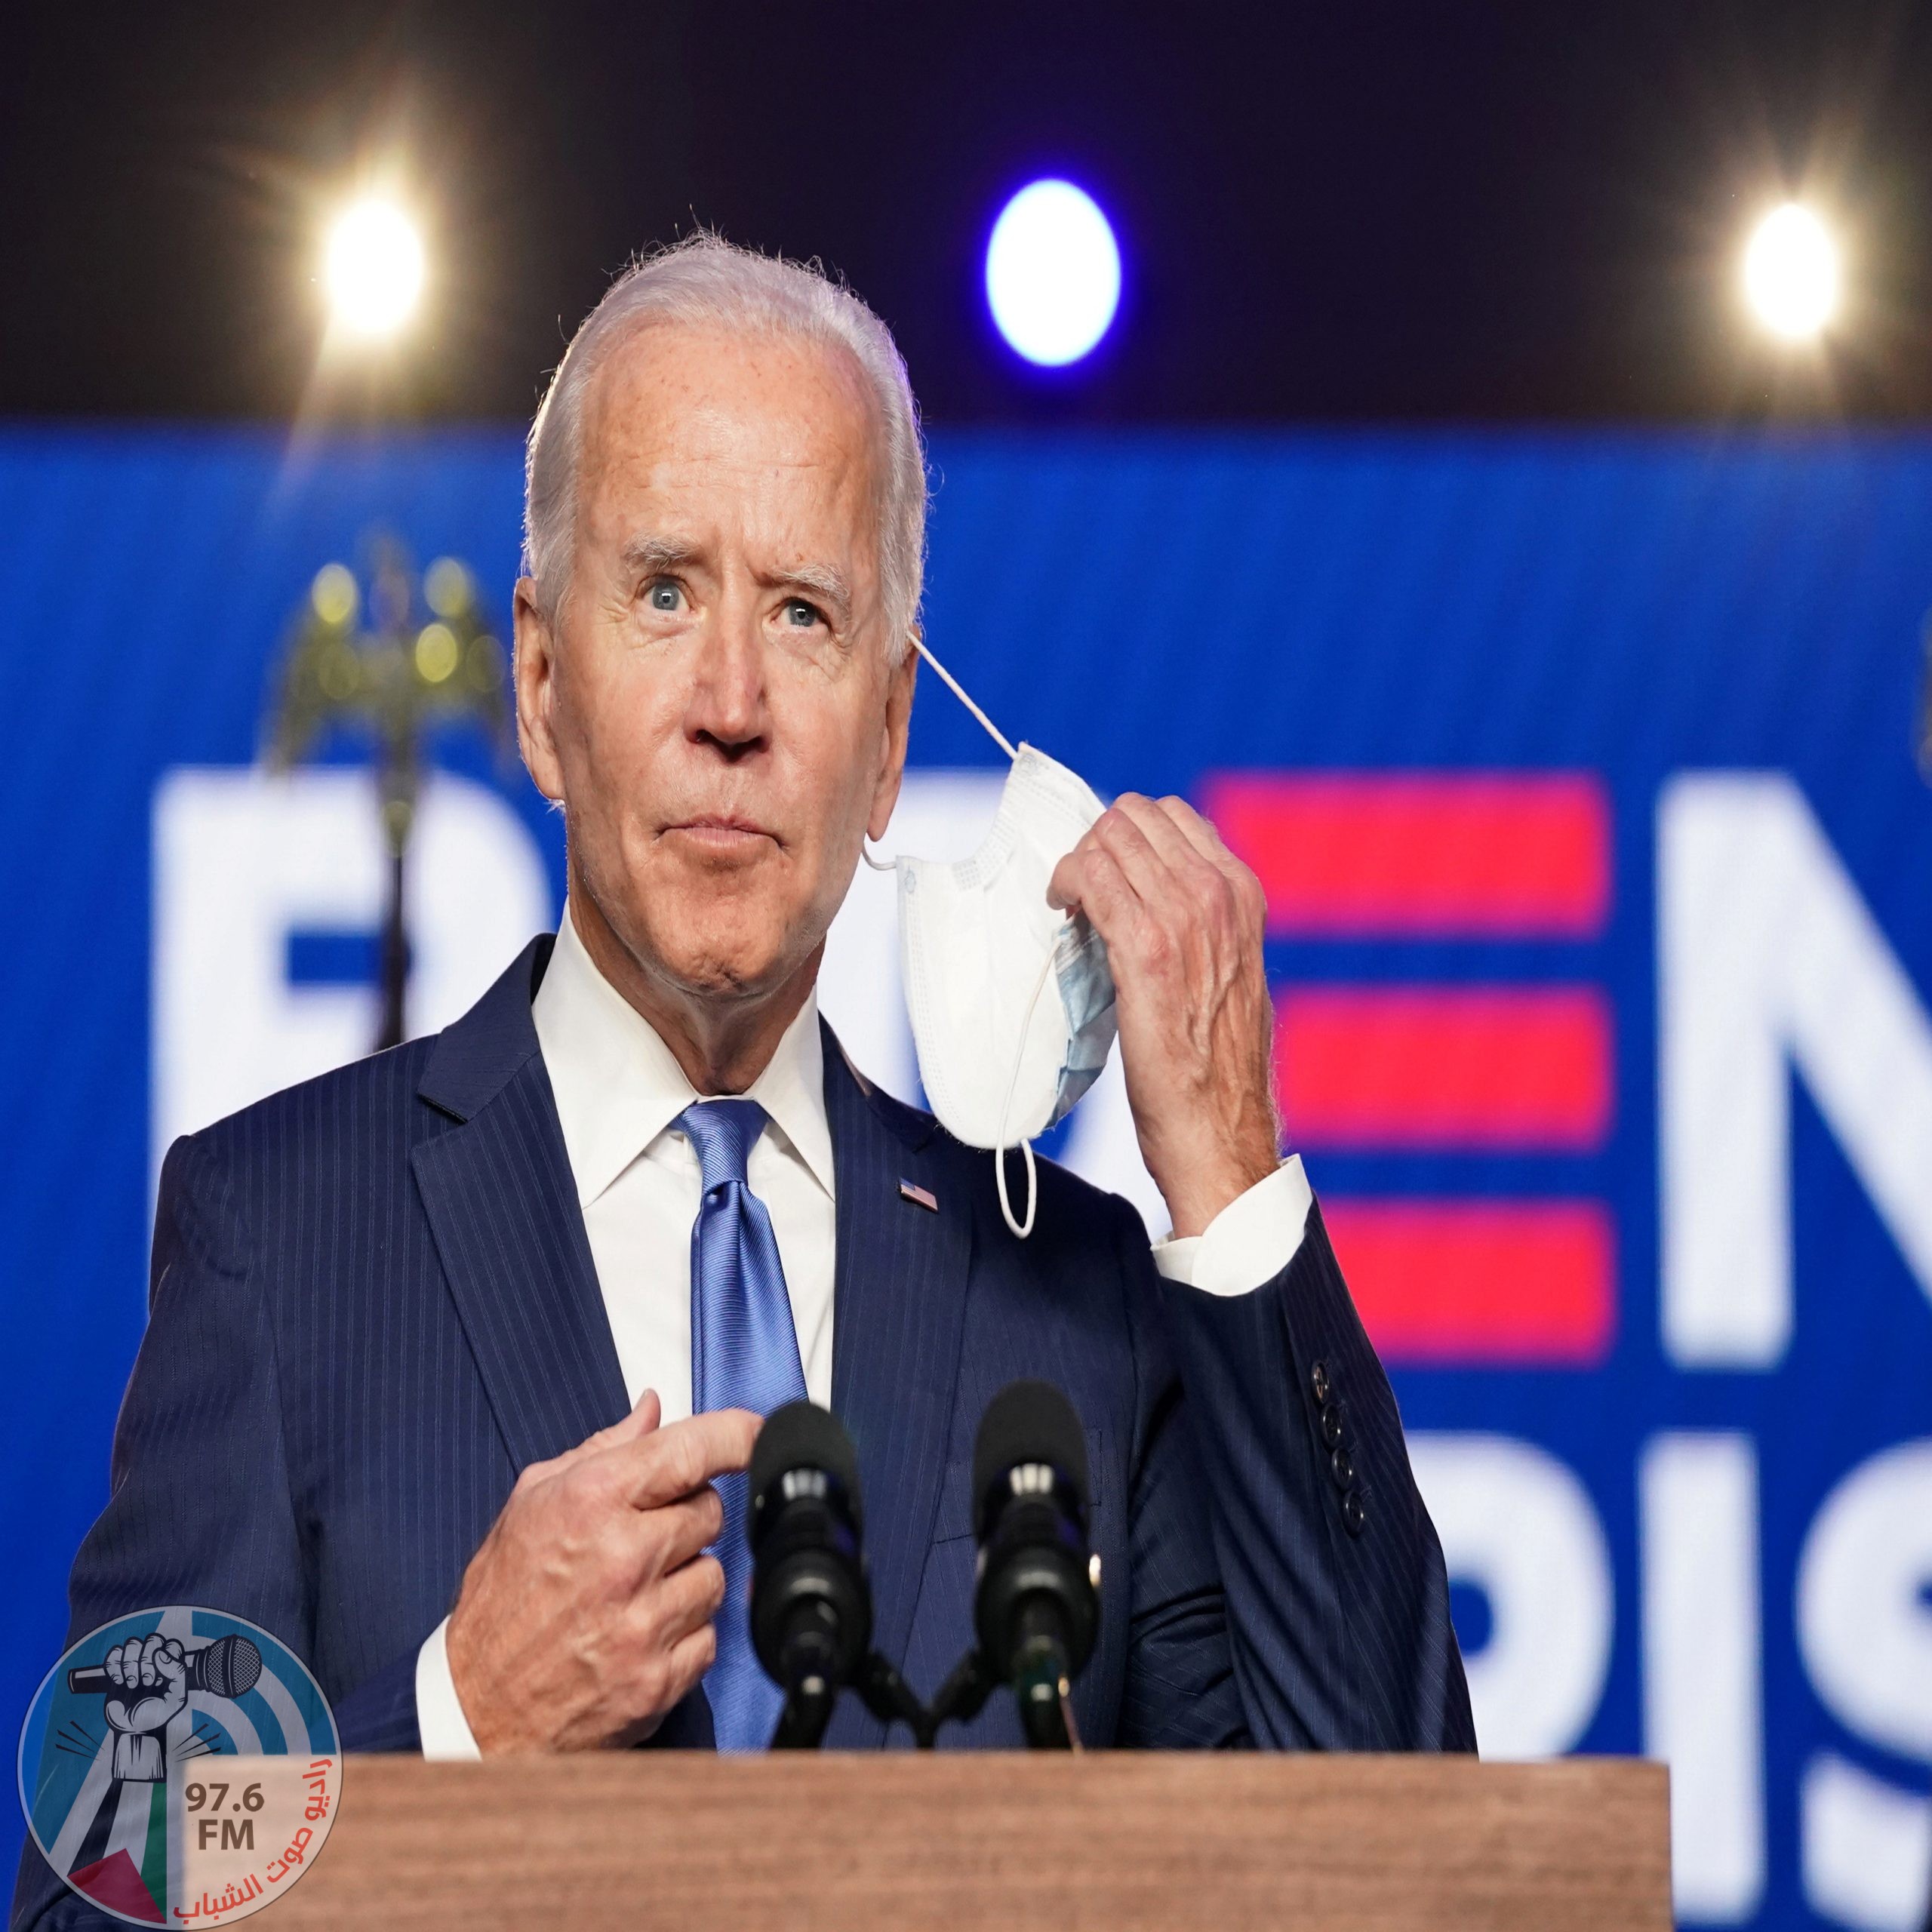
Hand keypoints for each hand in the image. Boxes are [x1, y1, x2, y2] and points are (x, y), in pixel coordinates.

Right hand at [102, 1634, 187, 1781]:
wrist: (133, 1730)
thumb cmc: (157, 1714)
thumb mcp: (176, 1698)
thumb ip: (177, 1673)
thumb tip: (160, 1653)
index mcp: (171, 1664)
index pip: (171, 1644)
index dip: (166, 1657)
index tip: (160, 1679)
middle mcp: (154, 1659)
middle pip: (151, 1639)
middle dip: (147, 1661)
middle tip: (146, 1683)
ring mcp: (134, 1663)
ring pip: (132, 1643)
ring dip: (130, 1664)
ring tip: (132, 1684)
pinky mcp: (116, 1670)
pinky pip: (113, 1653)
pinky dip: (114, 1666)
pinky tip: (119, 1681)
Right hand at [444, 1390, 761, 1751]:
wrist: (474, 1708)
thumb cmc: (500, 1602)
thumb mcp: (532, 1502)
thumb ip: (602, 1449)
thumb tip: (653, 1411)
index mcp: (593, 1502)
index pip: (694, 1450)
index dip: (738, 1434)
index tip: (758, 1431)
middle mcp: (624, 1558)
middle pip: (711, 1511)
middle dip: (684, 1519)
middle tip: (638, 1541)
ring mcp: (644, 1622)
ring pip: (716, 1574)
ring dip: (685, 1580)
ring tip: (631, 1594)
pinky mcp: (659, 1679)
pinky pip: (710, 1636)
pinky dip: (683, 1635)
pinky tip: (638, 1635)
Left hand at [1049, 793, 1279, 1237]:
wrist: (1219, 1127)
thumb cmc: (1216, 1064)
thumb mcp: (1229, 970)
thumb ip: (1204, 923)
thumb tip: (1151, 895)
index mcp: (1243, 894)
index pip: (1172, 816)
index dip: (1126, 838)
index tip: (1108, 874)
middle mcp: (1219, 894)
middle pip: (1134, 816)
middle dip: (1097, 843)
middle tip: (1082, 889)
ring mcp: (1185, 916)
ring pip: (1109, 838)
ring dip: (1079, 863)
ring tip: (1072, 903)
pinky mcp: (1145, 948)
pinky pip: (1090, 877)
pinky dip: (1066, 883)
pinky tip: (1062, 909)